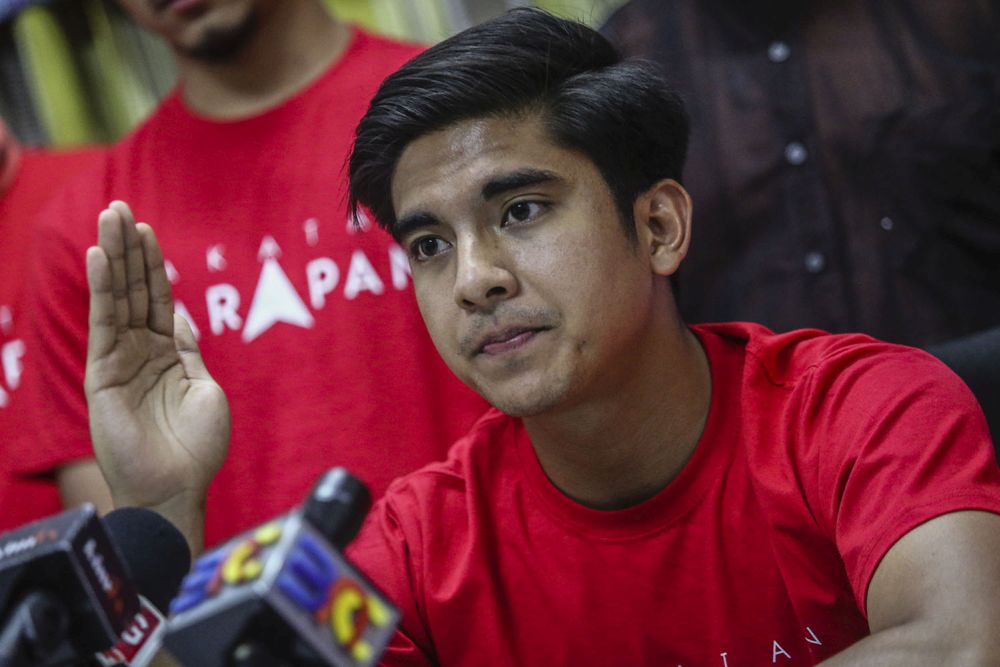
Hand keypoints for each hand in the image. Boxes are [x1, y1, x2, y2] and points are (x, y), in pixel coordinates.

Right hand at [84, 201, 228, 550]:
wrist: (177, 488)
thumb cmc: (197, 448)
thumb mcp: (205, 389)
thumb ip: (189, 353)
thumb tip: (181, 322)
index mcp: (169, 355)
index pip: (158, 300)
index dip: (153, 265)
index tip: (146, 228)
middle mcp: (141, 353)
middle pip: (135, 291)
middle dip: (128, 249)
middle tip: (119, 207)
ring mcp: (120, 361)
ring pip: (116, 299)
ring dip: (112, 257)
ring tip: (108, 218)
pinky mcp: (102, 374)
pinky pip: (103, 323)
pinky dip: (101, 289)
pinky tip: (97, 257)